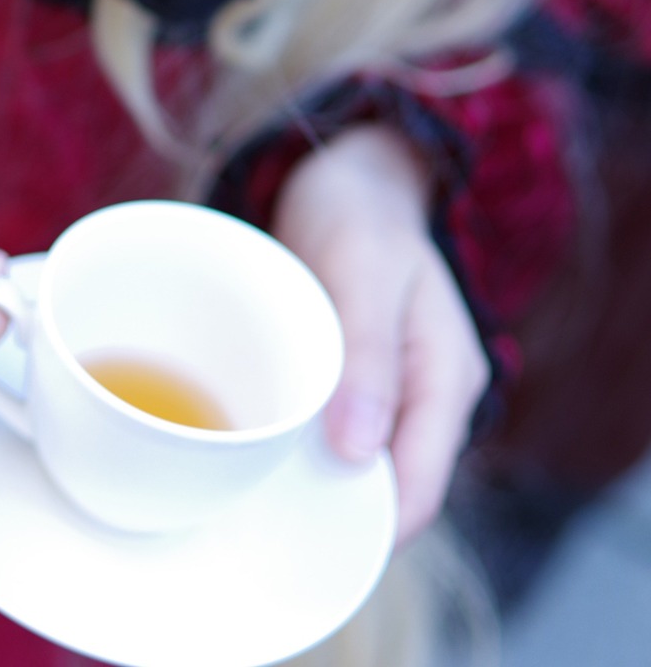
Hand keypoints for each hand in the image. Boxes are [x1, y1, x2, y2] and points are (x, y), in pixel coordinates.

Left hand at [271, 124, 489, 543]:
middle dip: (334, 506)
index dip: (368, 523)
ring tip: (253, 476)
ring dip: (315, 473)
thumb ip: (367, 357)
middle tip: (258, 503)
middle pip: (391, 487)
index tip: (298, 528)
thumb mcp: (361, 268)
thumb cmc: (358, 211)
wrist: (350, 173)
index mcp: (448, 379)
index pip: (419, 488)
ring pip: (361, 463)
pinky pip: (339, 429)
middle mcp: (431, 396)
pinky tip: (262, 437)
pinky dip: (304, 438)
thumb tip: (359, 453)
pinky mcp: (363, 382)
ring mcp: (399, 391)